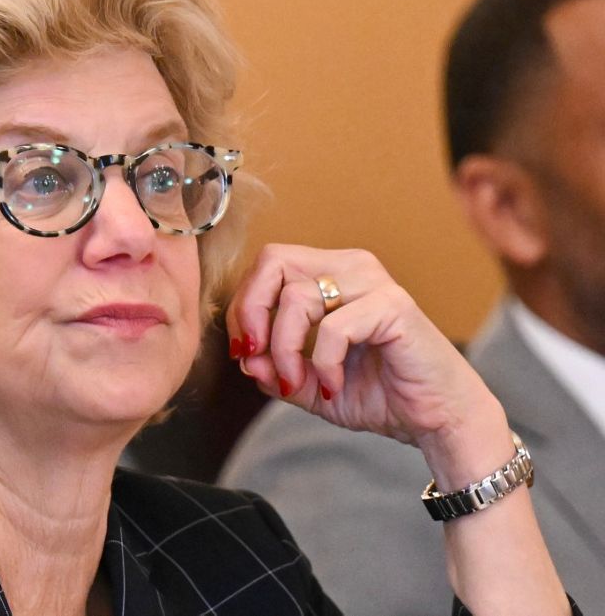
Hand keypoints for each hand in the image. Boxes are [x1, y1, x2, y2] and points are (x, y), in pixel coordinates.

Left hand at [226, 244, 497, 447]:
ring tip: (298, 383)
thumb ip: (273, 368)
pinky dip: (322, 363)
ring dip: (285, 349)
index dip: (243, 306)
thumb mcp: (310, 385)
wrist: (436, 419)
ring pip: (297, 297)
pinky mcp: (393, 307)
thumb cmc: (380, 394)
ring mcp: (374, 283)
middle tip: (254, 356)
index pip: (267, 265)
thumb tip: (244, 357)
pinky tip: (334, 386)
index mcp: (329, 273)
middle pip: (274, 261)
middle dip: (252, 312)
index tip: (244, 352)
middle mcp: (350, 267)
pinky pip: (333, 328)